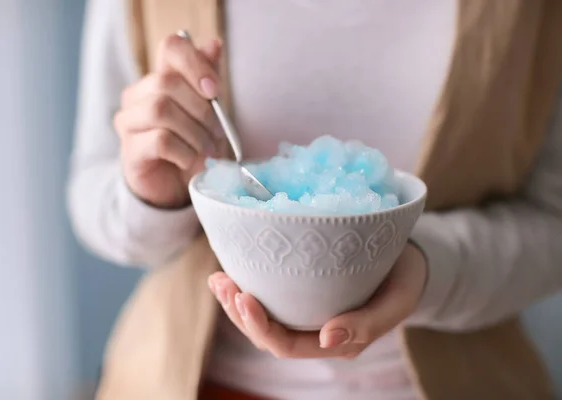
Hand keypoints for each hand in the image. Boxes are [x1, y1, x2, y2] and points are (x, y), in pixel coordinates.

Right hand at [114, 33, 225, 207]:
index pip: (171, 47)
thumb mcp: (208, 112)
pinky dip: (184, 152)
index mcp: (160, 78)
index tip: (215, 90)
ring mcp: (129, 122)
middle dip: (202, 110)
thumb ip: (208, 79)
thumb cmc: (192, 145)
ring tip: (206, 149)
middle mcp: (138, 95)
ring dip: (194, 132)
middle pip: (167, 83)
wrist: (175, 188)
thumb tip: (214, 43)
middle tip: (218, 132)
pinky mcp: (130, 151)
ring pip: (160, 109)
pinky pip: (160, 141)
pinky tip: (189, 161)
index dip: (195, 63)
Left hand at [208, 242, 427, 358]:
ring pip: (263, 318)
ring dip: (236, 301)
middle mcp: (315, 332)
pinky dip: (248, 286)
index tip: (243, 295)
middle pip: (266, 334)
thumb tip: (327, 338)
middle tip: (222, 282)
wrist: (409, 262)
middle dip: (239, 312)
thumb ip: (366, 325)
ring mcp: (306, 314)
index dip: (260, 326)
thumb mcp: (395, 303)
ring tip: (218, 279)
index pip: (287, 345)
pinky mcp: (302, 293)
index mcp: (334, 342)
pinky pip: (270, 299)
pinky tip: (231, 271)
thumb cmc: (403, 280)